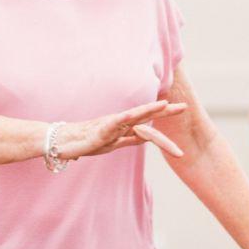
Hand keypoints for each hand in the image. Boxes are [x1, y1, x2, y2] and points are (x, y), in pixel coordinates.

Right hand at [56, 99, 186, 160]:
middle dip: (166, 111)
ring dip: (150, 110)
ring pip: (134, 116)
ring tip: (166, 105)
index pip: (149, 121)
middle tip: (185, 106)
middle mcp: (120, 121)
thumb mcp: (113, 143)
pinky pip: (117, 122)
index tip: (182, 109)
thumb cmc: (87, 142)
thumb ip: (129, 139)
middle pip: (147, 115)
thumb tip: (146, 137)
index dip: (165, 115)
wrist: (63, 142)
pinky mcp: (101, 129)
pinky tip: (136, 114)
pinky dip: (127, 118)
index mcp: (124, 126)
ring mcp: (111, 123)